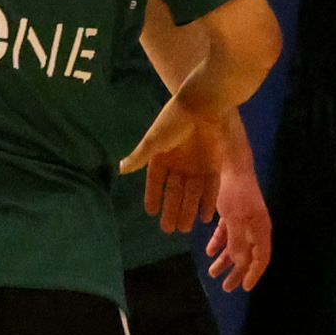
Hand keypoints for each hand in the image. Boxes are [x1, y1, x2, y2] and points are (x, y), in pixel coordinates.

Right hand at [119, 96, 231, 230]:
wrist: (204, 105)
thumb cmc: (174, 120)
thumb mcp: (154, 140)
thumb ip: (140, 156)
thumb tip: (121, 169)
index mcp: (162, 155)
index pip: (155, 181)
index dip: (153, 196)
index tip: (150, 211)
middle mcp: (179, 163)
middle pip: (174, 191)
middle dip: (171, 210)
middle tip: (168, 229)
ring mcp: (197, 164)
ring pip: (191, 193)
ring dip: (188, 210)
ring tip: (184, 228)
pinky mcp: (213, 164)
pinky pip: (210, 187)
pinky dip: (207, 201)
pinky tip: (204, 217)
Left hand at [204, 157, 271, 291]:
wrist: (232, 165)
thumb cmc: (235, 192)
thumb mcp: (235, 218)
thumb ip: (238, 241)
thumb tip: (242, 263)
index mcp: (260, 229)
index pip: (261, 258)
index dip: (254, 274)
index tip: (245, 288)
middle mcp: (256, 227)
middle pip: (248, 255)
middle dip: (237, 272)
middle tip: (225, 287)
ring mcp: (245, 219)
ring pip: (237, 245)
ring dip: (226, 259)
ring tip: (213, 272)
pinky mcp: (234, 212)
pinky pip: (229, 232)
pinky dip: (220, 242)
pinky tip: (209, 250)